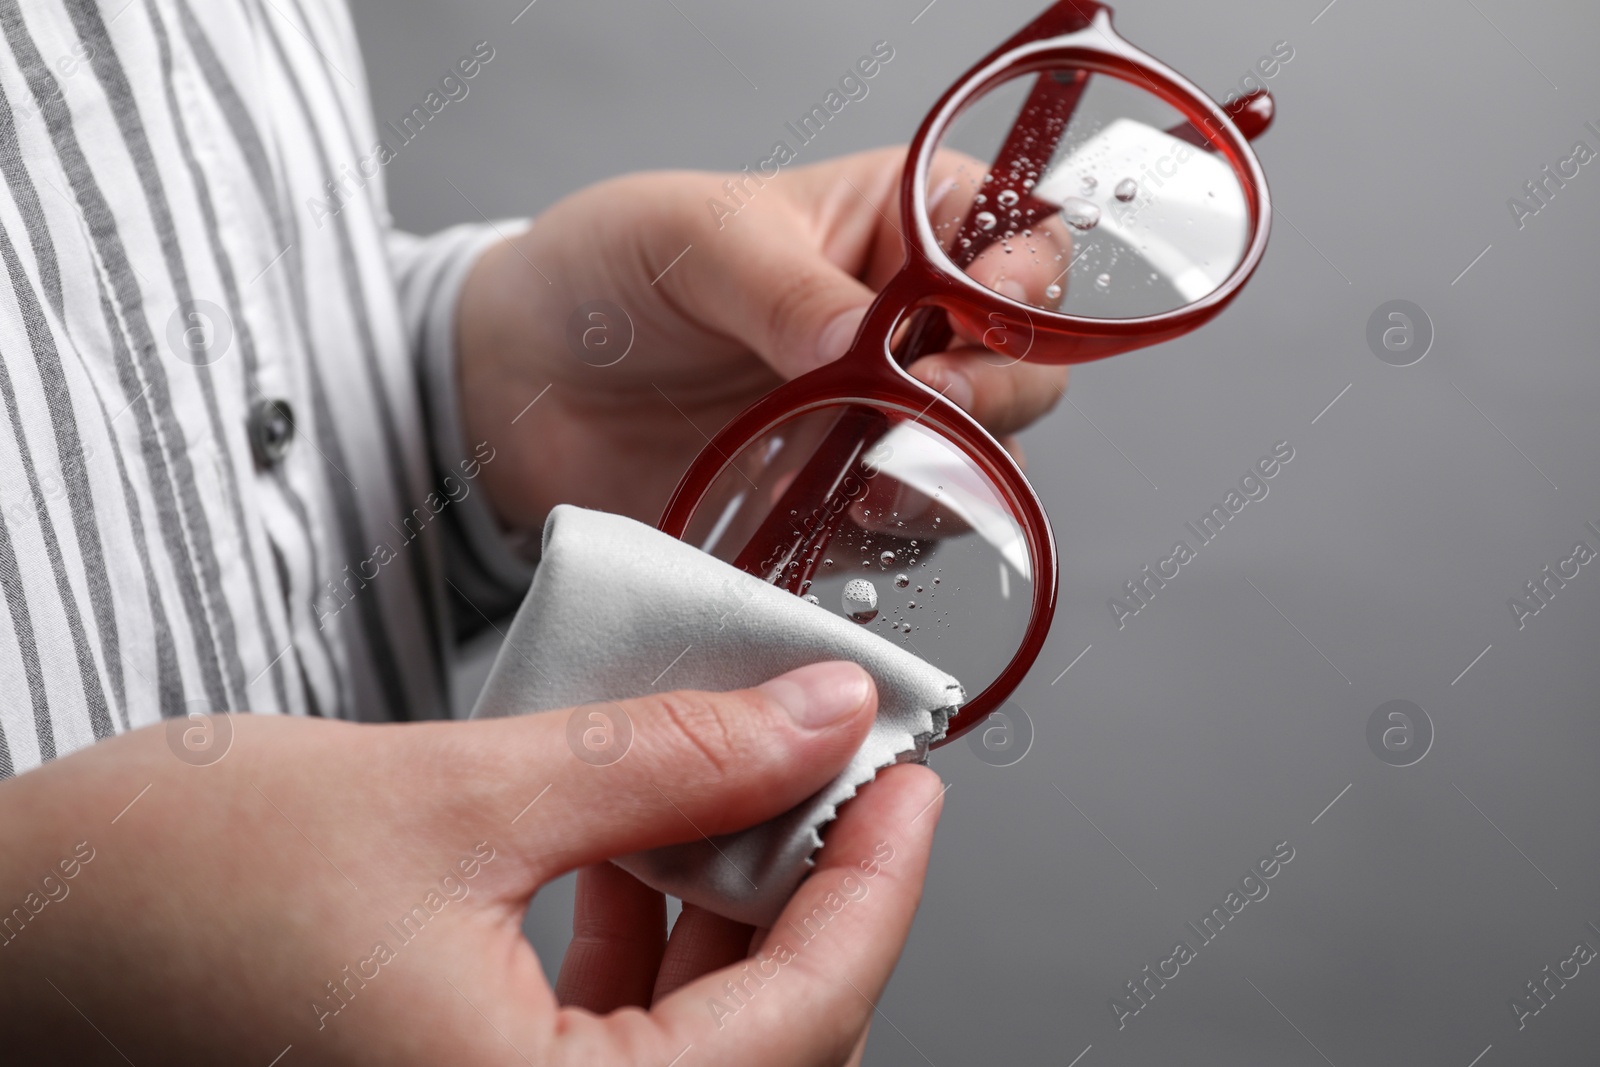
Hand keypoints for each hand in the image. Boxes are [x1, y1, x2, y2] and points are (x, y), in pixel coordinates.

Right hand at [0, 662, 942, 1064]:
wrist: (10, 943)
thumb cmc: (163, 898)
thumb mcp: (454, 794)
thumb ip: (663, 759)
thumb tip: (815, 718)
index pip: (804, 1022)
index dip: (878, 883)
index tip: (911, 779)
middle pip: (763, 1044)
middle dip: (812, 893)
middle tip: (834, 768)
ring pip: (692, 1051)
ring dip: (731, 918)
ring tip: (740, 790)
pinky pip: (606, 1052)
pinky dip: (647, 955)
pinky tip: (640, 852)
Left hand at [457, 147, 1067, 531]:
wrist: (523, 385)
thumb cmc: (611, 273)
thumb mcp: (695, 243)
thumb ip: (783, 285)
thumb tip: (861, 340)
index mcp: (900, 227)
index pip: (1020, 244)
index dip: (1023, 286)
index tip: (980, 319)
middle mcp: (911, 327)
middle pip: (1022, 369)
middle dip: (989, 398)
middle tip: (921, 411)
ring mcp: (882, 421)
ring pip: (979, 466)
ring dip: (939, 480)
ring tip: (862, 478)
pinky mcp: (841, 500)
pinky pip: (901, 536)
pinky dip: (874, 537)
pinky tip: (814, 515)